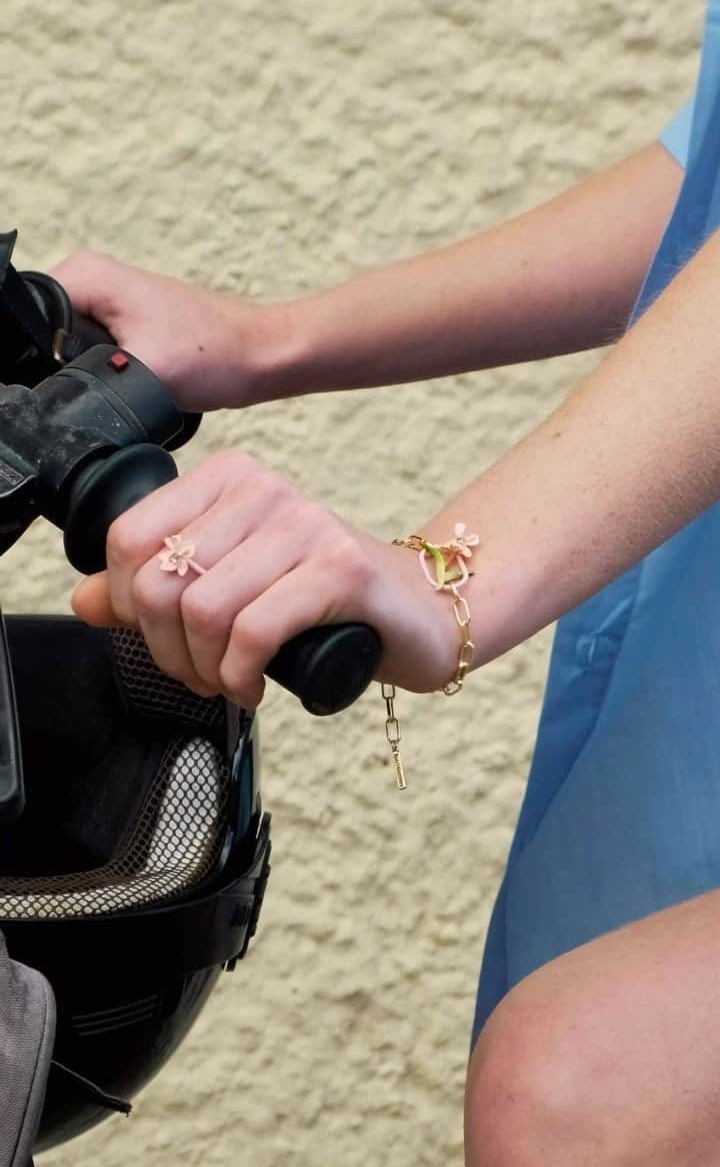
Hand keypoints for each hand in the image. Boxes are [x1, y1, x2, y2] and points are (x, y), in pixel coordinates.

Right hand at [51, 251, 287, 411]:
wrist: (260, 357)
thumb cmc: (215, 356)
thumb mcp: (139, 375)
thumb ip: (85, 383)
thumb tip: (56, 402)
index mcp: (84, 275)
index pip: (24, 317)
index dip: (34, 358)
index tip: (71, 379)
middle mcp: (88, 278)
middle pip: (40, 335)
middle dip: (59, 368)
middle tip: (106, 384)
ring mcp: (104, 301)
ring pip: (62, 348)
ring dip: (83, 374)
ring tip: (126, 381)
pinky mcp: (120, 323)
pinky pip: (88, 352)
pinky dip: (103, 373)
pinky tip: (128, 383)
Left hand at [71, 450, 459, 707]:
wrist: (417, 610)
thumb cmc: (322, 599)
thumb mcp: (232, 584)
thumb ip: (157, 588)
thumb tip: (85, 601)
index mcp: (229, 479)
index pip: (130, 538)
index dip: (127, 605)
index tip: (164, 640)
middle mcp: (264, 489)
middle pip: (160, 580)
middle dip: (167, 649)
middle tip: (199, 676)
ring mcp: (305, 524)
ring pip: (203, 609)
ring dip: (205, 669)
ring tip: (228, 683)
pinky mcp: (340, 567)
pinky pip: (254, 630)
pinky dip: (240, 675)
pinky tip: (255, 686)